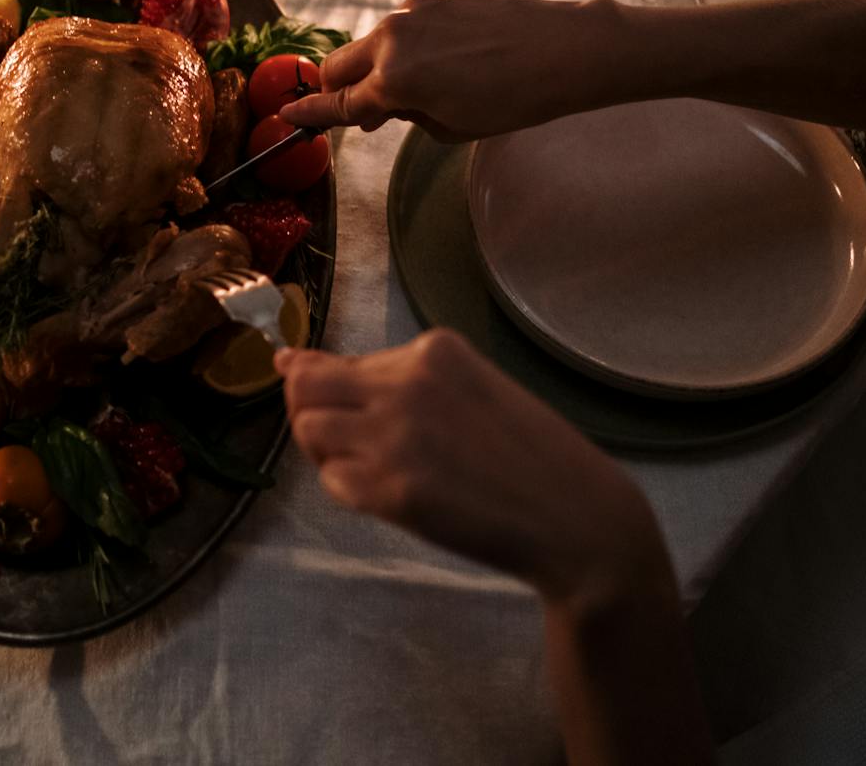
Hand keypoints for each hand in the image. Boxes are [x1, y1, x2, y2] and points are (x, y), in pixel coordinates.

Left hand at [276, 329, 664, 607]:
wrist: (576, 516)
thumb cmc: (527, 453)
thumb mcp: (467, 389)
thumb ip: (391, 377)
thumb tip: (289, 362)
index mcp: (433, 350)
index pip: (335, 361)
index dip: (328, 393)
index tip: (341, 411)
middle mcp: (407, 384)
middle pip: (306, 388)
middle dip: (311, 415)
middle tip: (350, 446)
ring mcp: (395, 436)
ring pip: (310, 431)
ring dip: (329, 454)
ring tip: (377, 469)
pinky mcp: (391, 489)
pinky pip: (333, 481)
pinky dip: (350, 490)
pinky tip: (393, 496)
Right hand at [280, 0, 637, 141]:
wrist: (565, 51)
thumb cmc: (512, 100)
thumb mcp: (450, 127)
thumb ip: (403, 117)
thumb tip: (382, 107)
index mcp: (392, 80)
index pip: (336, 104)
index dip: (309, 116)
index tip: (287, 119)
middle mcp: (393, 37)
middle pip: (339, 64)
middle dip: (338, 89)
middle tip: (359, 111)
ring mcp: (415, 9)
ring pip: (374, 41)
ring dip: (380, 65)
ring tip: (423, 85)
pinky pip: (409, 22)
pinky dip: (414, 43)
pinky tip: (452, 57)